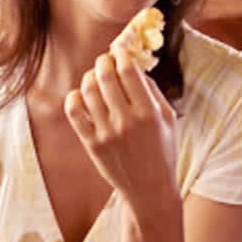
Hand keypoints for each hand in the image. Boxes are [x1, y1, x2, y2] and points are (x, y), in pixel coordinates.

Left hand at [63, 51, 179, 209]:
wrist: (149, 189)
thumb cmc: (162, 151)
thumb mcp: (168, 119)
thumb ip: (153, 91)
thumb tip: (134, 65)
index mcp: (149, 113)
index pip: (128, 71)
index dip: (121, 54)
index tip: (120, 51)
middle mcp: (126, 122)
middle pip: (105, 75)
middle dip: (103, 61)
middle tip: (105, 61)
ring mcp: (107, 133)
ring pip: (88, 90)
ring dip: (90, 77)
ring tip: (95, 78)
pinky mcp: (92, 144)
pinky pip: (74, 112)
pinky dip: (75, 97)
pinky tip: (82, 96)